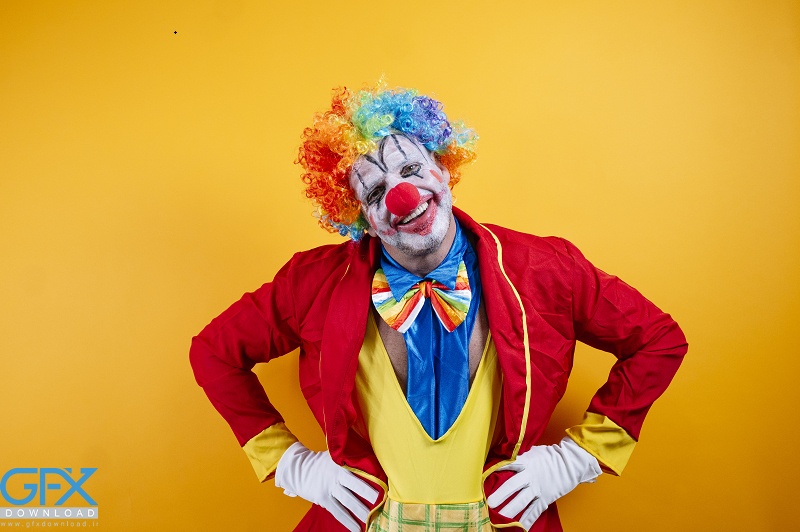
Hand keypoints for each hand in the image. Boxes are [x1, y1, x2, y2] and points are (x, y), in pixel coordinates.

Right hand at [275, 442, 379, 531]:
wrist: (295, 467)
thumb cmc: (318, 462)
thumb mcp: (332, 456)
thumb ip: (346, 460)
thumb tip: (366, 462)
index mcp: (340, 463)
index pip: (357, 469)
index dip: (369, 476)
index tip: (382, 482)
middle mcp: (335, 474)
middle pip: (354, 484)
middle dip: (368, 492)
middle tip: (381, 499)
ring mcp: (328, 487)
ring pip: (347, 500)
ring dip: (359, 510)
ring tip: (371, 518)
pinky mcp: (323, 498)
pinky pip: (337, 511)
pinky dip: (347, 520)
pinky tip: (356, 528)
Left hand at [486, 437, 600, 529]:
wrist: (571, 462)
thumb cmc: (550, 455)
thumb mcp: (533, 452)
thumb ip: (520, 457)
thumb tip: (504, 460)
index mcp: (526, 462)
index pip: (507, 466)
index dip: (495, 471)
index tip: (484, 478)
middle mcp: (530, 475)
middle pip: (512, 485)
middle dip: (500, 495)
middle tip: (489, 502)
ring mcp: (538, 488)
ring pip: (522, 500)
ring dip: (510, 509)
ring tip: (499, 517)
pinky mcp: (546, 497)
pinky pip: (535, 510)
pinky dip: (528, 519)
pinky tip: (520, 526)